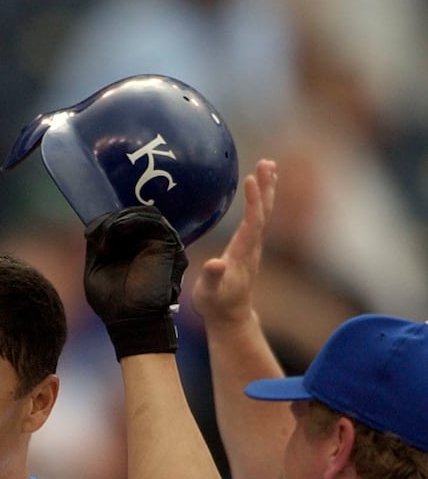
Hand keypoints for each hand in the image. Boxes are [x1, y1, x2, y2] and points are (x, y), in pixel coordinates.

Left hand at [83, 205, 186, 359]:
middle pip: (132, 214)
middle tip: (96, 235)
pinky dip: (131, 221)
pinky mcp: (168, 244)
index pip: (122, 221)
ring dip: (119, 220)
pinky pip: (152, 220)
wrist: (129, 320)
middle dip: (110, 220)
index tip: (90, 235)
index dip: (105, 222)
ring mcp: (159, 242)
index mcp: (132, 247)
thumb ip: (97, 245)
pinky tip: (116, 232)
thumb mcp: (96, 268)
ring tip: (105, 236)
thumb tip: (96, 225)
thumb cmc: (112, 302)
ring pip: (142, 214)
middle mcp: (148, 242)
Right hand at [191, 159, 276, 329]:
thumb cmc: (216, 304)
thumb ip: (212, 278)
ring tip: (268, 165)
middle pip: (264, 212)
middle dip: (266, 187)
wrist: (231, 315)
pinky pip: (259, 217)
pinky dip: (261, 200)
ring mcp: (253, 245)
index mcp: (243, 253)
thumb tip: (216, 264)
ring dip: (267, 189)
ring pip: (264, 212)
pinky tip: (260, 188)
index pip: (252, 221)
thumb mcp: (209, 294)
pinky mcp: (249, 246)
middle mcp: (252, 246)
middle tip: (267, 162)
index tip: (251, 179)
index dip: (253, 201)